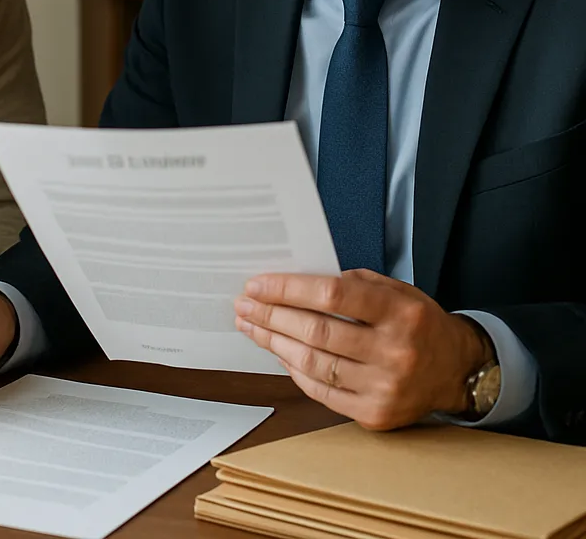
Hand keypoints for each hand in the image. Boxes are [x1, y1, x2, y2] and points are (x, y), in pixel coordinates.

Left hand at [234, 270, 488, 429]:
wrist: (456, 370)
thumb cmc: (416, 322)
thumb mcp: (396, 290)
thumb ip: (352, 284)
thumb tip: (295, 284)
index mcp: (400, 312)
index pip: (332, 295)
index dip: (288, 289)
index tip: (257, 285)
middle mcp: (395, 352)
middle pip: (317, 332)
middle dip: (271, 316)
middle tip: (243, 306)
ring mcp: (386, 387)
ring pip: (314, 363)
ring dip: (274, 343)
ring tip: (251, 327)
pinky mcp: (376, 415)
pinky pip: (322, 391)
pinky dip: (295, 370)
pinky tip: (278, 353)